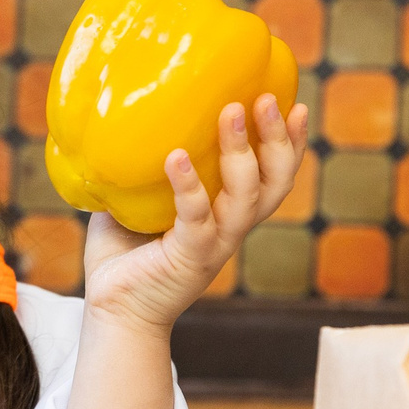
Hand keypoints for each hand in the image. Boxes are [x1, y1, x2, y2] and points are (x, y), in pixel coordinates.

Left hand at [80, 95, 307, 334]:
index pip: (273, 175)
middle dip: (277, 140)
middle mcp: (232, 228)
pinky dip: (188, 186)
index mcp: (229, 213)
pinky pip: (196, 219)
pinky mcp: (190, 259)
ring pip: (245, 198)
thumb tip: (128, 113)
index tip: (295, 104)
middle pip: (273, 183)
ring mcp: (214, 245)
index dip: (290, 143)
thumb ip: (145, 164)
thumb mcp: (137, 198)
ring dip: (241, 153)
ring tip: (230, 112)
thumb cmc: (124, 253)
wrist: (113, 309)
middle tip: (265, 99)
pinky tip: (175, 158)